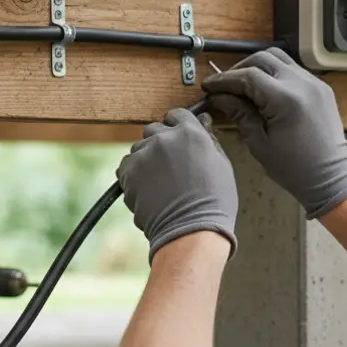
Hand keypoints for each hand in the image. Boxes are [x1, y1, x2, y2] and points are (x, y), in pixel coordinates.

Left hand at [116, 108, 237, 261]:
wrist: (191, 231)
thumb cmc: (213, 202)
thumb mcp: (221, 165)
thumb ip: (208, 139)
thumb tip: (202, 121)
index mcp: (190, 133)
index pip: (177, 114)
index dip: (177, 126)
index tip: (178, 139)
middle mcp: (164, 138)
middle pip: (154, 129)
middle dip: (160, 143)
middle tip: (170, 166)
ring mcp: (144, 154)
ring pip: (139, 148)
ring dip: (146, 159)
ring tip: (159, 183)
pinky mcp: (128, 172)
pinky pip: (126, 166)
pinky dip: (133, 175)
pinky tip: (147, 189)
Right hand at [201, 48, 346, 219]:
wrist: (330, 177)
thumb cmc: (292, 168)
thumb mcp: (259, 144)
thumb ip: (239, 114)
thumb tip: (218, 97)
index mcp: (286, 99)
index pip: (248, 76)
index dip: (225, 80)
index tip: (208, 86)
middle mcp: (302, 83)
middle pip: (263, 59)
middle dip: (240, 69)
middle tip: (225, 86)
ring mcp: (315, 83)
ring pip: (280, 59)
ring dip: (258, 67)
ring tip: (243, 86)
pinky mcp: (321, 87)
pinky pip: (293, 70)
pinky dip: (274, 74)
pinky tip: (264, 91)